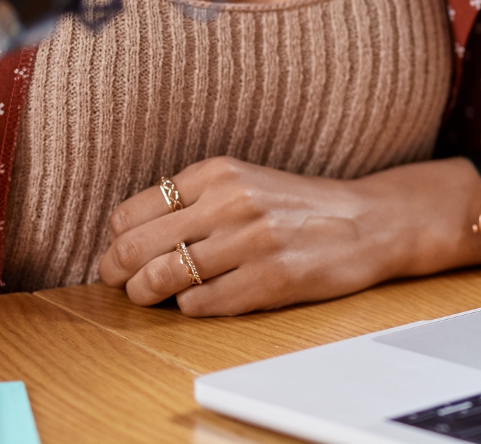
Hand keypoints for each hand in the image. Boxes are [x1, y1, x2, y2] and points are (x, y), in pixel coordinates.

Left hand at [98, 154, 480, 316]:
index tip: (119, 251)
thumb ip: (192, 199)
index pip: (133, 210)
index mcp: (216, 172)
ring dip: (145, 295)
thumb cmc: (295, 204)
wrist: (364, 221)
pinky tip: (198, 301)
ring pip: (161, 279)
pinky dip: (189, 308)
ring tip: (147, 296)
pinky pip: (202, 305)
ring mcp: (250, 243)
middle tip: (117, 280)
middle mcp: (230, 202)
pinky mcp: (270, 281)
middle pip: (136, 246)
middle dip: (116, 270)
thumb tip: (128, 232)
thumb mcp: (240, 180)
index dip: (116, 238)